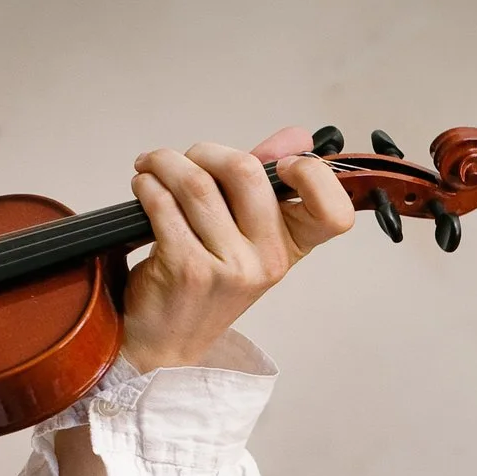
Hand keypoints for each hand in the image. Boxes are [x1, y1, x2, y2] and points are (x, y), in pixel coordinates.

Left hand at [120, 125, 356, 370]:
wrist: (169, 340)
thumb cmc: (208, 281)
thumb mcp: (248, 235)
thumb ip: (269, 182)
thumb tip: (297, 135)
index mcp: (292, 246)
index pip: (334, 213)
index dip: (313, 175)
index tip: (280, 164)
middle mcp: (268, 259)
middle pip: (246, 172)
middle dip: (205, 152)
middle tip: (186, 159)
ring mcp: (230, 268)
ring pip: (196, 184)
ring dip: (165, 164)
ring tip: (152, 167)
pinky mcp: (187, 269)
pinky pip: (164, 205)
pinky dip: (147, 186)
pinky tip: (143, 189)